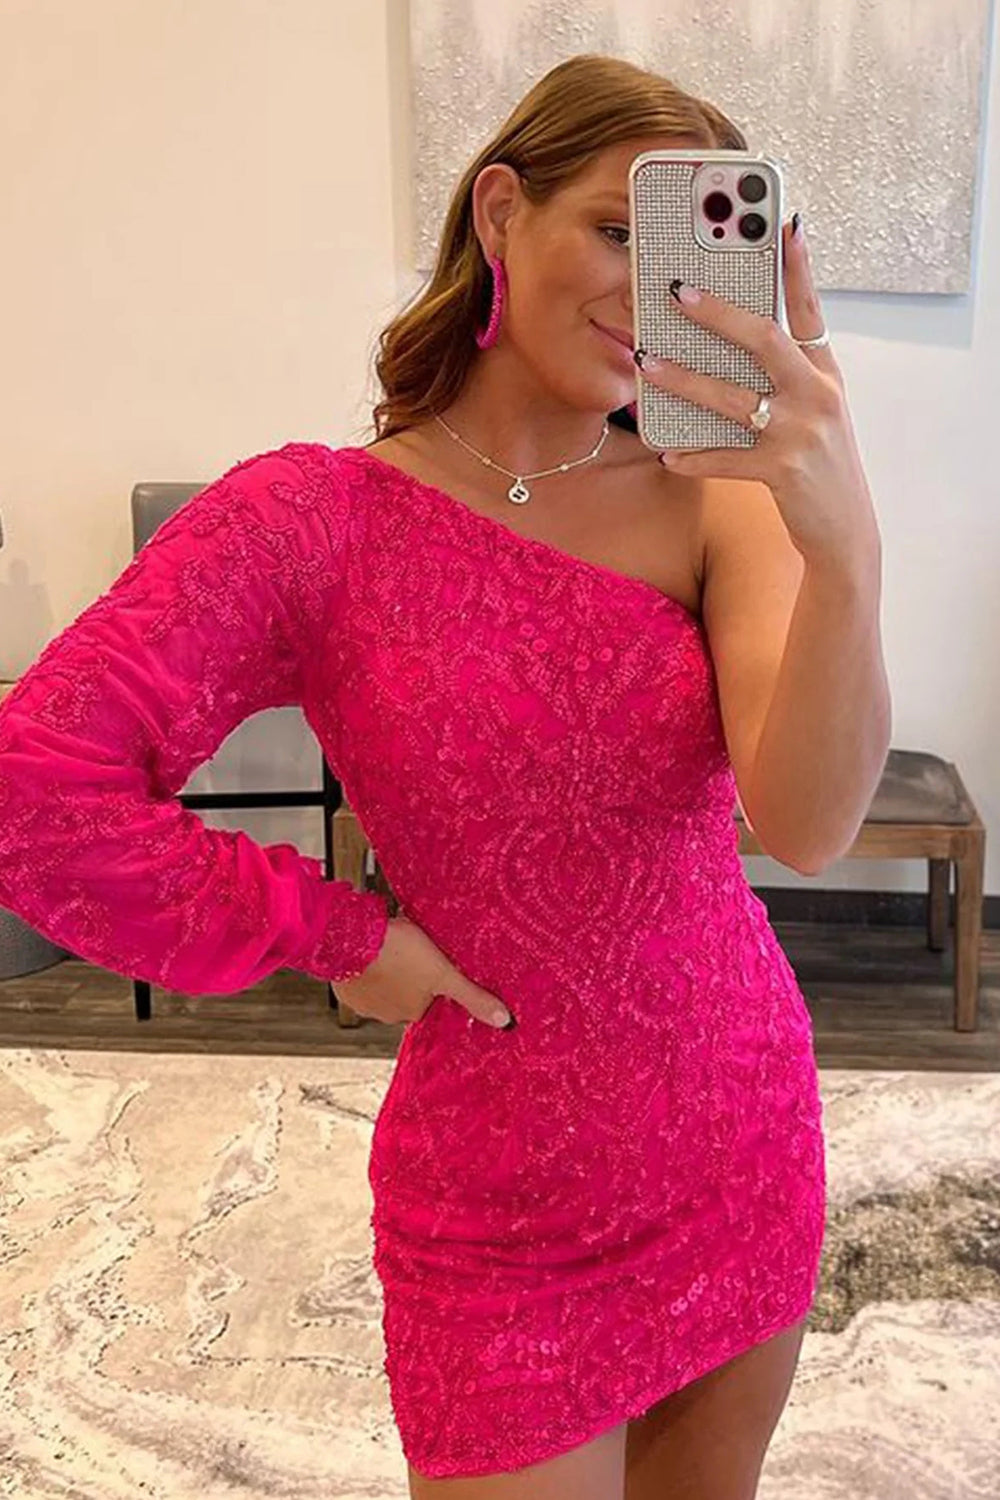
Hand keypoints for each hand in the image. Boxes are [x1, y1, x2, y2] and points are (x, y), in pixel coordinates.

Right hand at [335, 914, 513, 1029]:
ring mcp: (364, 1003)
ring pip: (383, 986)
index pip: (431, 999)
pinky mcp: (345, 989)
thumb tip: (505, 1021)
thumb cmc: (398, 952)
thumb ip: (472, 996)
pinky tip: (372, 950)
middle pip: (407, 993)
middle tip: (412, 951)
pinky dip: (366, 968)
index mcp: (414, 1012)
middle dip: (410, 974)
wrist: (349, 938)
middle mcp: (388, 1015)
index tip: (432, 963)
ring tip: (392, 947)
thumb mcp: (444, 972)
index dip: (433, 979)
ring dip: (387, 970)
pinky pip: (360, 979)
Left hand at [634, 215, 880, 571]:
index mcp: (824, 374)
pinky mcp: (783, 472)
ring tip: (646, 363)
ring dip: (684, 379)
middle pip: (765, 339)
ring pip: (732, 398)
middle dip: (720, 312)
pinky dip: (693, 456)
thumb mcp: (816, 412)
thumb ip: (785, 376)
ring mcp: (801, 433)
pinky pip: (725, 459)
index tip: (784, 223)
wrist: (845, 530)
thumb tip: (731, 341)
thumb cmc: (819, 465)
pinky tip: (667, 452)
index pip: (811, 310)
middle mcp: (817, 395)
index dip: (798, 267)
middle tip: (678, 290)